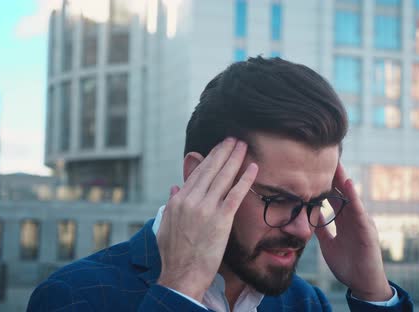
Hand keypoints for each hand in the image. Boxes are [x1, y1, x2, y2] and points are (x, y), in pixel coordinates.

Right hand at [155, 138, 257, 301]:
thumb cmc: (174, 254)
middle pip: (211, 169)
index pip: (197, 173)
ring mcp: (207, 208)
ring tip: (243, 145)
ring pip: (223, 177)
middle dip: (223, 151)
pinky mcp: (221, 219)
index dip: (209, 158)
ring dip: (234, 158)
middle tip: (234, 139)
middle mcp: (192, 200)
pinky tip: (253, 167)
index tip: (218, 148)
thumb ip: (171, 204)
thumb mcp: (165, 225)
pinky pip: (236, 194)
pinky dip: (245, 179)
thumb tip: (175, 186)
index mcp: (179, 200)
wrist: (182, 274)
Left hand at [315, 163, 392, 300]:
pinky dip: (353, 197)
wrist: (363, 284)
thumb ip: (322, 229)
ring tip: (335, 162)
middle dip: (332, 174)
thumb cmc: (348, 264)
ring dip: (342, 179)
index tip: (313, 165)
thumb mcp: (328, 244)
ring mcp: (361, 222)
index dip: (324, 181)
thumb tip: (309, 216)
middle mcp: (353, 217)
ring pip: (350, 196)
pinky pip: (358, 211)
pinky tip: (347, 184)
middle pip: (341, 191)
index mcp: (343, 220)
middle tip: (323, 154)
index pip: (332, 196)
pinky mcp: (366, 230)